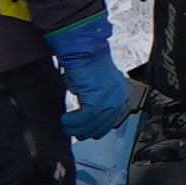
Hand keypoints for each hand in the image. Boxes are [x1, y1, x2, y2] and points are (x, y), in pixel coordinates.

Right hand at [48, 15, 134, 140]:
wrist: (84, 51)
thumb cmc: (87, 65)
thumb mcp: (95, 87)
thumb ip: (95, 102)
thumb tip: (86, 116)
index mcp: (120, 95)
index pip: (111, 120)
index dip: (97, 129)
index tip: (86, 133)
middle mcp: (117, 98)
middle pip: (102, 124)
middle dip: (86, 131)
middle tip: (73, 132)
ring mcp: (109, 99)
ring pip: (92, 123)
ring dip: (76, 127)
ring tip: (66, 126)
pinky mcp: (96, 99)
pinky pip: (84, 117)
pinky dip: (73, 121)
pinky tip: (65, 119)